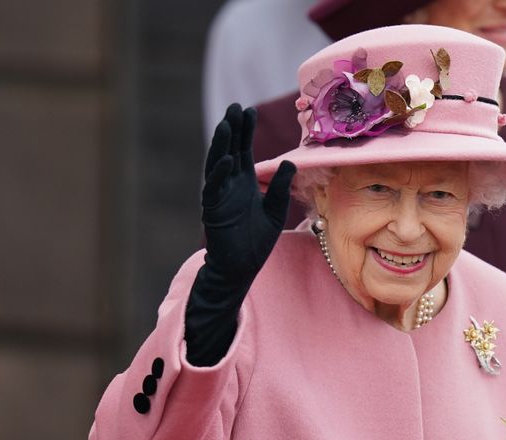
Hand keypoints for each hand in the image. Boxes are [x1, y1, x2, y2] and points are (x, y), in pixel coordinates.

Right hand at [201, 103, 295, 283]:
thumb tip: (291, 162)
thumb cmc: (256, 240)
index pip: (243, 150)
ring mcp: (219, 195)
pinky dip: (220, 174)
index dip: (245, 131)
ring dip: (222, 145)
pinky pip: (214, 188)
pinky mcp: (213, 209)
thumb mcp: (275, 210)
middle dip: (233, 129)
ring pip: (218, 164)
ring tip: (227, 124)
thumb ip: (281, 187)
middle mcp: (230, 184)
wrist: (241, 266)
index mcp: (244, 182)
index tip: (249, 110)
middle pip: (230, 150)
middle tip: (236, 107)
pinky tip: (227, 160)